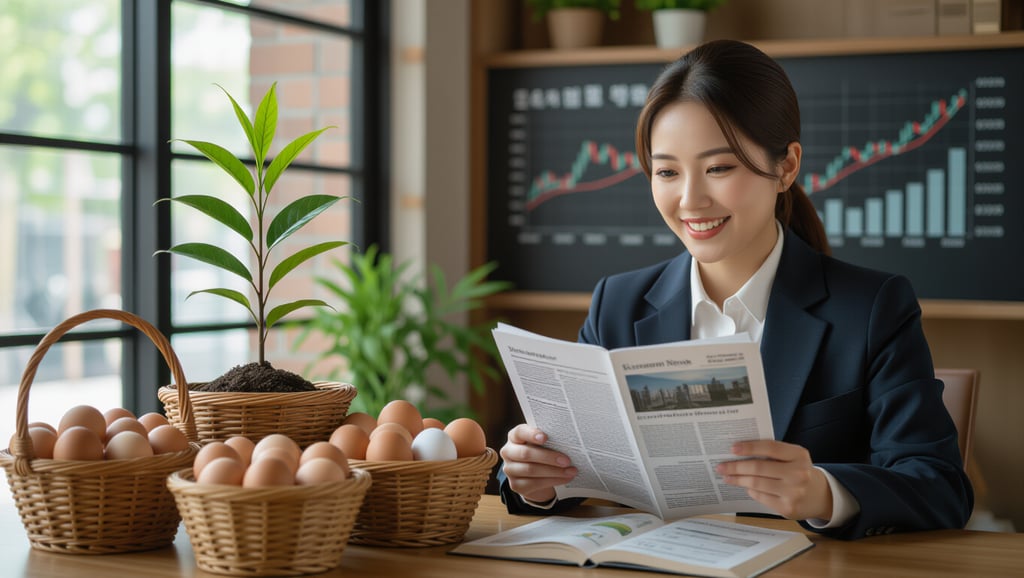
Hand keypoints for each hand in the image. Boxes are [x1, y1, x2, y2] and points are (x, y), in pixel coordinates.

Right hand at [500, 424, 577, 503]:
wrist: (535, 476)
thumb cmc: (540, 453)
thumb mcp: (542, 444)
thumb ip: (548, 440)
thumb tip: (567, 441)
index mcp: (514, 437)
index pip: (520, 432)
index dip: (531, 434)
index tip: (545, 437)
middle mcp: (508, 452)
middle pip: (526, 453)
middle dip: (548, 457)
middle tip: (567, 460)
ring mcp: (510, 470)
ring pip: (531, 470)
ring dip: (554, 471)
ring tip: (571, 470)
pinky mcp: (515, 485)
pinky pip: (535, 483)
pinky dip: (553, 480)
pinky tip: (566, 478)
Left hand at [716, 440, 832, 521]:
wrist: (820, 496)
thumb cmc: (799, 471)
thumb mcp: (793, 457)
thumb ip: (773, 453)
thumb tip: (739, 452)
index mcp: (799, 455)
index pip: (770, 448)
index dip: (750, 447)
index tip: (732, 448)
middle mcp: (799, 474)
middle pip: (759, 468)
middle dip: (736, 467)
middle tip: (721, 466)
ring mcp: (794, 492)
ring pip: (757, 484)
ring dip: (738, 480)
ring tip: (727, 477)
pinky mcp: (787, 508)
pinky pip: (761, 497)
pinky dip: (750, 490)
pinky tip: (745, 486)